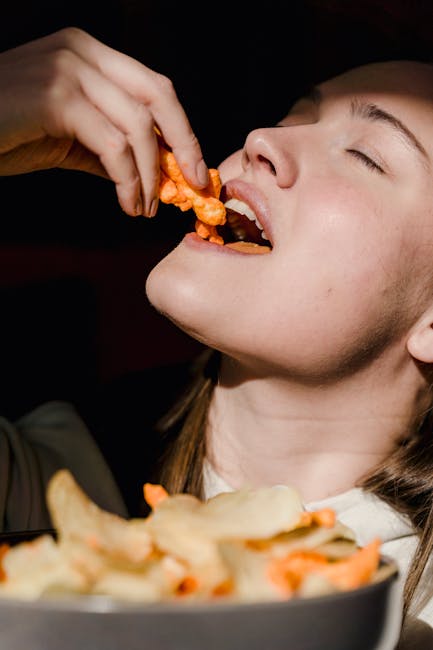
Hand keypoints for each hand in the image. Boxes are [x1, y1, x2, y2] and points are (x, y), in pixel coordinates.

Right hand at [0, 27, 208, 216]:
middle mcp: (82, 51)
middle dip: (185, 144)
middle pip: (158, 95)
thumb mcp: (70, 139)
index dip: (182, 130)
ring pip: (138, 126)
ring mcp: (68, 69)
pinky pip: (111, 146)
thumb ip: (111, 147)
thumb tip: (157, 174)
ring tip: (146, 208)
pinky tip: (128, 204)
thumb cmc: (9, 134)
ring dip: (151, 176)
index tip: (197, 169)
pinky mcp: (55, 97)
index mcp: (89, 53)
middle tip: (195, 185)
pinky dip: (128, 182)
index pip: (154, 88)